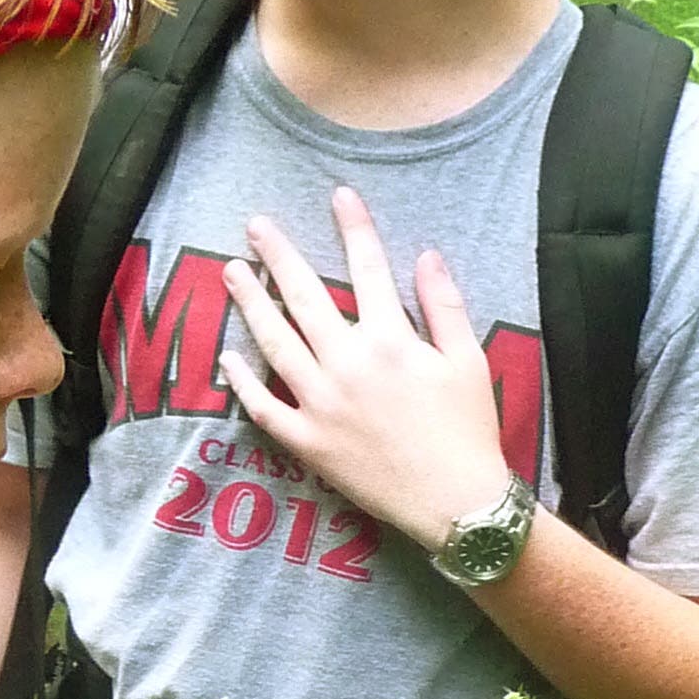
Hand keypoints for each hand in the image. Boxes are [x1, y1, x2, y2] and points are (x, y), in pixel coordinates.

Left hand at [219, 187, 514, 553]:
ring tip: (232, 272)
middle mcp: (348, 365)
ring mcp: (322, 404)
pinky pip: (265, 409)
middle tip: (255, 226)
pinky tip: (229, 357)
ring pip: (275, 343)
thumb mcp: (469, 361)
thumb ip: (444, 306)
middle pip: (305, 297)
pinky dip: (245, 383)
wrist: (455, 504)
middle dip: (279, 255)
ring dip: (251, 303)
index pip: (368, 268)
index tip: (338, 195)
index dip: (354, 228)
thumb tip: (427, 255)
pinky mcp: (309, 443)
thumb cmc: (469, 432)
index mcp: (391, 340)